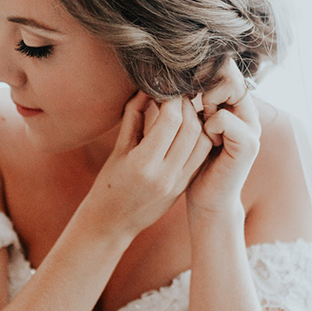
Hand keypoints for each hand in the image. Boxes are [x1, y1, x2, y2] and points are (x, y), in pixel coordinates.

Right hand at [83, 91, 212, 238]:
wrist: (113, 222)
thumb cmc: (109, 184)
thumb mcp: (118, 149)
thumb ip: (133, 117)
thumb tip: (147, 88)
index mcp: (143, 164)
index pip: (170, 121)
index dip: (171, 99)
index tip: (165, 87)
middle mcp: (165, 174)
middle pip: (190, 129)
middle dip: (186, 105)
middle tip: (177, 93)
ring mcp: (178, 183)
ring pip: (202, 142)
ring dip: (198, 121)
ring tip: (184, 109)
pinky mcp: (185, 186)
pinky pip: (201, 156)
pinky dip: (199, 137)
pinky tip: (189, 127)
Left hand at [186, 57, 260, 215]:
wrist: (207, 200)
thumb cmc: (192, 164)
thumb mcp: (188, 126)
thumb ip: (189, 101)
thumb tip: (169, 74)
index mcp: (234, 106)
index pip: (225, 67)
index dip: (204, 67)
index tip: (184, 80)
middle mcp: (247, 113)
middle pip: (230, 72)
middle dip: (206, 80)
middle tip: (192, 99)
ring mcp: (251, 127)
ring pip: (229, 89)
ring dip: (206, 100)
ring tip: (201, 119)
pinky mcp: (248, 145)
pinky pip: (223, 119)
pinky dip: (209, 125)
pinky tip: (208, 139)